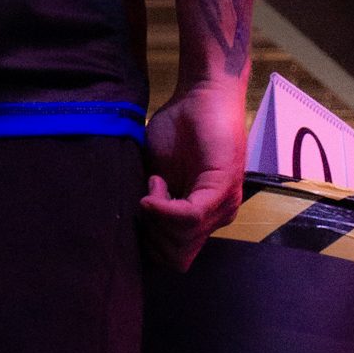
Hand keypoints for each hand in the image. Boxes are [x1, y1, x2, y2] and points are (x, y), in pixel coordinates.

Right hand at [141, 77, 247, 271]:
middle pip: (177, 257)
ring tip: (155, 182)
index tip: (139, 212)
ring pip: (182, 241)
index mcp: (200, 217)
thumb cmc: (178, 129)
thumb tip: (131, 233)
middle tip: (146, 198)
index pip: (175, 258)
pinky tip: (156, 184)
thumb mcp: (155, 173)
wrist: (201, 94)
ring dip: (158, 216)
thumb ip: (150, 204)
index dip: (150, 244)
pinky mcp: (223, 189)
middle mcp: (215, 218)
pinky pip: (191, 218)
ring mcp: (223, 206)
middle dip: (152, 235)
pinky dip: (166, 208)